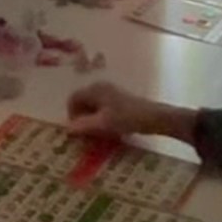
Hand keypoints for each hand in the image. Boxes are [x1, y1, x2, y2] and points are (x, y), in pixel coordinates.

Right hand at [67, 83, 194, 139]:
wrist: (155, 117)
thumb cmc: (127, 118)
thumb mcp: (103, 124)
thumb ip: (83, 126)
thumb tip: (67, 129)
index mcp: (95, 90)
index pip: (73, 99)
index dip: (71, 114)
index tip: (76, 130)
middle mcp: (101, 88)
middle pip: (82, 101)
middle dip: (81, 117)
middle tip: (86, 133)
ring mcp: (111, 93)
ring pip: (93, 106)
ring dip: (91, 119)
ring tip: (97, 133)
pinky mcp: (120, 100)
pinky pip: (103, 108)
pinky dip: (101, 119)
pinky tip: (109, 130)